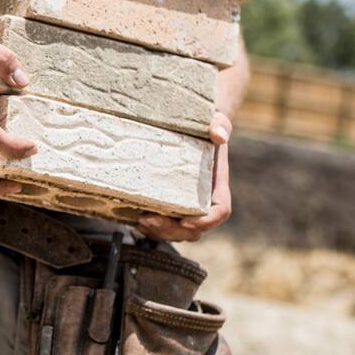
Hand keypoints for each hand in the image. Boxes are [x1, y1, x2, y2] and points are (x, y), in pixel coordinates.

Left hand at [137, 112, 232, 241]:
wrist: (193, 130)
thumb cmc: (206, 126)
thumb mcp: (215, 120)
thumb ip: (220, 124)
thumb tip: (219, 134)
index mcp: (217, 186)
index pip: (219, 212)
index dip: (206, 221)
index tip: (186, 221)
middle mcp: (204, 202)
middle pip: (195, 230)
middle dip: (172, 230)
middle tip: (148, 220)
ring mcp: (188, 208)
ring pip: (178, 233)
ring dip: (159, 232)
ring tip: (139, 220)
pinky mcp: (171, 208)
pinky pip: (164, 227)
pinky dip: (150, 228)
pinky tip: (133, 218)